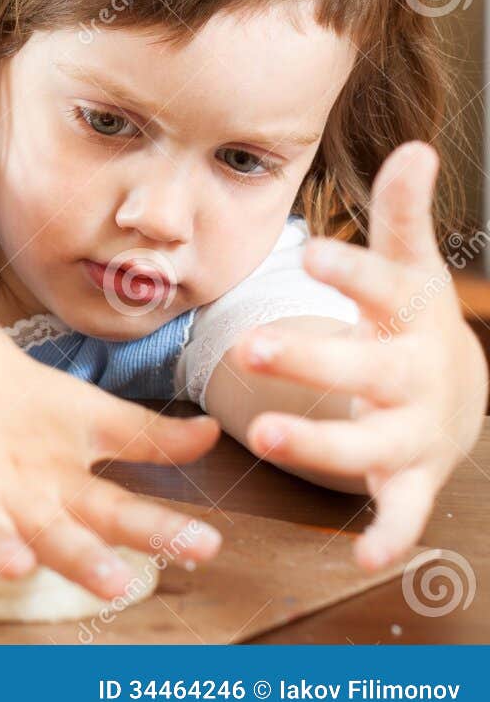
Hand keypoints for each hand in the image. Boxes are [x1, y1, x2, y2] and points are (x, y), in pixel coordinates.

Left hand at [0, 331, 222, 599]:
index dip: (161, 532)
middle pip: (54, 534)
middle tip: (113, 586)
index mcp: (64, 491)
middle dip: (80, 560)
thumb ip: (146, 436)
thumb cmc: (23, 405)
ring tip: (13, 563)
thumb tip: (214, 433)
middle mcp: (16, 503)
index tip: (208, 546)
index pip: (120, 515)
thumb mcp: (87, 416)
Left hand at [238, 142, 487, 569]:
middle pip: (363, 367)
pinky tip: (363, 555)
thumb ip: (401, 213)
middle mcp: (413, 373)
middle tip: (247, 347)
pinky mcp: (412, 477)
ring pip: (369, 442)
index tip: (308, 250)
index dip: (346, 269)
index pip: (377, 284)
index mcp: (407, 313)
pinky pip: (401, 510)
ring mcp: (414, 429)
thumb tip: (417, 146)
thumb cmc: (408, 318)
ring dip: (320, 441)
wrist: (453, 390)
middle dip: (309, 359)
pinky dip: (388, 533)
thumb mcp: (407, 266)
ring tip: (263, 436)